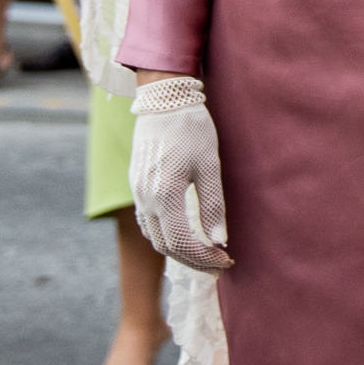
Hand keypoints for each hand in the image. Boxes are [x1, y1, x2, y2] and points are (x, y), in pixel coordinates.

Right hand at [129, 77, 233, 271]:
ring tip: (204, 254)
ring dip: (178, 251)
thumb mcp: (210, 166)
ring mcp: (137, 193)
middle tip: (219, 264)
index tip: (226, 260)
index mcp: (164, 195)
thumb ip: (213, 206)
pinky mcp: (136, 186)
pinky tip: (183, 235)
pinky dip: (165, 236)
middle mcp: (145, 199)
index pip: (182, 243)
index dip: (204, 258)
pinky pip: (147, 222)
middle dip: (193, 260)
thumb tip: (220, 241)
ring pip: (154, 237)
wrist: (163, 100)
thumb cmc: (191, 129)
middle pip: (166, 246)